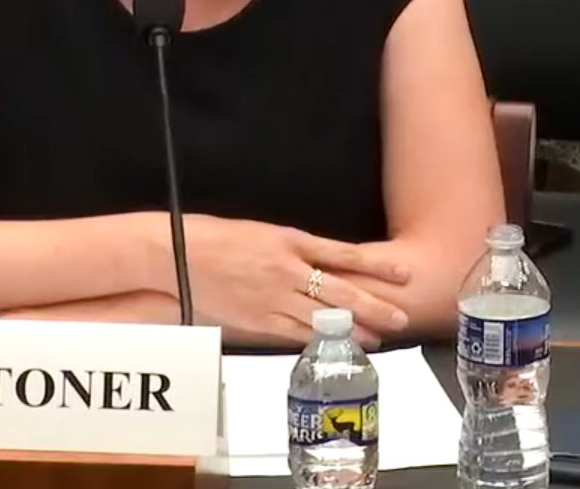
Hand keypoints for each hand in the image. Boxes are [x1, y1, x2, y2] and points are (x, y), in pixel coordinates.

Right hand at [171, 214, 411, 346]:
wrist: (176, 253)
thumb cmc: (215, 237)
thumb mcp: (262, 232)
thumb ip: (293, 249)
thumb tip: (321, 264)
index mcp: (290, 240)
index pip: (345, 255)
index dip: (377, 267)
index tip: (403, 274)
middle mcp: (287, 270)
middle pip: (342, 293)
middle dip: (374, 307)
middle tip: (401, 318)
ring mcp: (272, 297)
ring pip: (323, 318)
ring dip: (352, 330)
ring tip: (377, 338)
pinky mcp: (257, 319)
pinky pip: (294, 333)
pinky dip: (316, 340)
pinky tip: (334, 346)